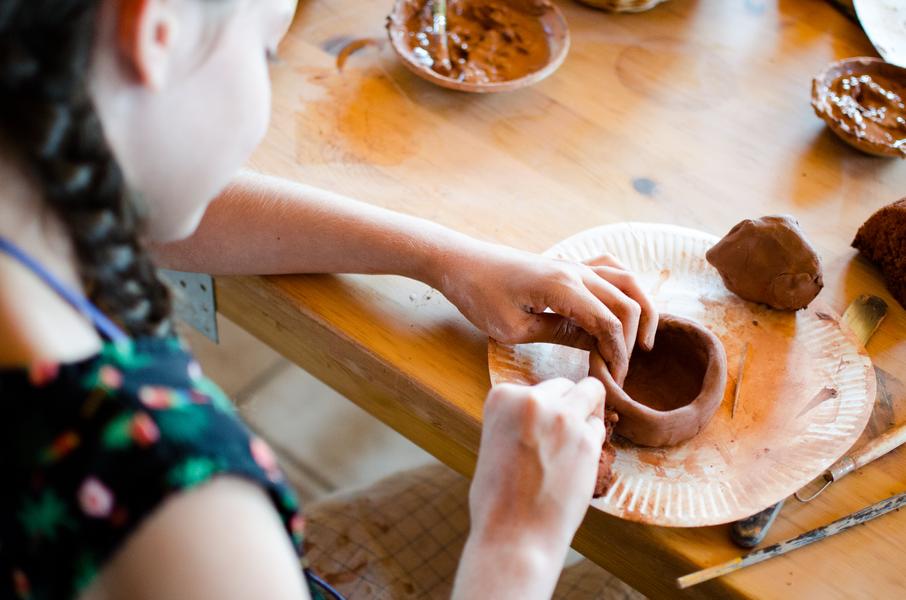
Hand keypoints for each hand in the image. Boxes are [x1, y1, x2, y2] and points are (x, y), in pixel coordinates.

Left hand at [436, 241, 657, 383]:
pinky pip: (609, 268)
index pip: (609, 324)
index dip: (619, 355)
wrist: (460, 262)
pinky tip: (625, 305)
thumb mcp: (514, 329)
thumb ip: (560, 335)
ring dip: (642, 310)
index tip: (615, 381)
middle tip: (624, 371)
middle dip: (633, 340)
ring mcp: (573, 264)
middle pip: (626, 303)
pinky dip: (625, 287)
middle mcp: (575, 271)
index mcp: (563, 288)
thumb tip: (596, 348)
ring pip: (627, 281)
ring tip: (645, 341)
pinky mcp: (567, 264)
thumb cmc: (479, 296)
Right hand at [453, 378, 605, 598]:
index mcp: (503, 397)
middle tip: (558, 439)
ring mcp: (564, 418)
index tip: (532, 436)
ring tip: (573, 444)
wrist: (515, 536)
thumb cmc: (498, 498)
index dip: (538, 411)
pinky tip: (578, 463)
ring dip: (586, 413)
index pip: (534, 387)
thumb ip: (518, 419)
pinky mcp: (589, 441)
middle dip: (565, 406)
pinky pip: (599, 426)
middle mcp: (533, 399)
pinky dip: (593, 440)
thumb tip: (546, 407)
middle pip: (565, 385)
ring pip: (592, 392)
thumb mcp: (495, 442)